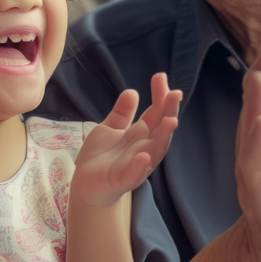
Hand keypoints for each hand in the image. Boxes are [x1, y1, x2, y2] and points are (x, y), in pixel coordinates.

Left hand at [71, 73, 181, 206]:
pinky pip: (134, 174)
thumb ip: (122, 113)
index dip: (160, 97)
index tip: (161, 77)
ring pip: (155, 151)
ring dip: (163, 137)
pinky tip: (144, 156)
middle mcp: (144, 148)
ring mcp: (136, 165)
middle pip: (160, 129)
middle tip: (175, 93)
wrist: (85, 184)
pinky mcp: (122, 180)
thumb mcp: (109, 128)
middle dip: (168, 112)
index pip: (155, 113)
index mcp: (140, 135)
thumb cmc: (100, 157)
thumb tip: (132, 91)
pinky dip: (140, 166)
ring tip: (170, 121)